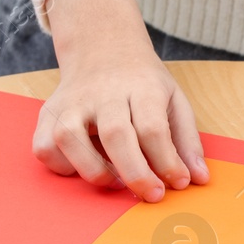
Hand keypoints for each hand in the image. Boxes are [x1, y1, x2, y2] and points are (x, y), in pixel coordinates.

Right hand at [34, 0, 209, 198]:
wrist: (103, 48)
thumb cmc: (142, 83)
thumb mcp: (174, 100)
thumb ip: (187, 140)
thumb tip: (199, 179)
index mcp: (141, 87)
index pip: (153, 128)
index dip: (167, 162)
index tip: (178, 183)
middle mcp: (103, 93)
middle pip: (115, 135)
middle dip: (135, 173)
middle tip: (152, 195)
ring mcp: (72, 102)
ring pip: (70, 138)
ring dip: (93, 170)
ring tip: (116, 182)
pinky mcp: (49, 113)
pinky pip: (44, 147)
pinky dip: (61, 166)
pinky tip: (83, 167)